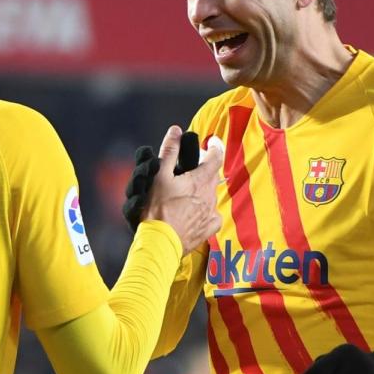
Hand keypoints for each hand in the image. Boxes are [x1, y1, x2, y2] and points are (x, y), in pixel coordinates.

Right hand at [139, 126, 222, 254]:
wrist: (160, 242)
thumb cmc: (158, 209)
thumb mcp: (159, 176)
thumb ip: (169, 152)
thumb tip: (176, 131)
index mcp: (200, 180)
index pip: (216, 157)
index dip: (215, 146)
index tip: (212, 141)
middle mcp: (210, 195)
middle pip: (213, 176)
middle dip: (206, 169)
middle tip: (192, 168)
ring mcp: (210, 213)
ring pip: (210, 195)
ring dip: (202, 190)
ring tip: (186, 193)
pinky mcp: (208, 229)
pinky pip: (211, 215)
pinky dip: (205, 211)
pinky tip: (193, 213)